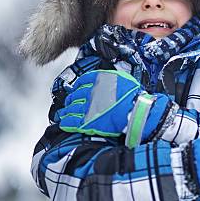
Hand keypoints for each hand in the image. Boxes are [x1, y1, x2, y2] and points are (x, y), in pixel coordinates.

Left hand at [58, 70, 175, 144]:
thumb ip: (110, 77)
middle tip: (69, 103)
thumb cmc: (133, 96)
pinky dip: (66, 122)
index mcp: (98, 81)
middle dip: (71, 99)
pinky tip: (64, 123)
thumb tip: (105, 78)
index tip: (76, 90)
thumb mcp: (123, 79)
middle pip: (74, 95)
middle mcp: (90, 92)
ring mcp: (87, 107)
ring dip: (66, 111)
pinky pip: (71, 122)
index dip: (77, 87)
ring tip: (63, 114)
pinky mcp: (87, 122)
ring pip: (71, 109)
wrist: (135, 111)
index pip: (82, 82)